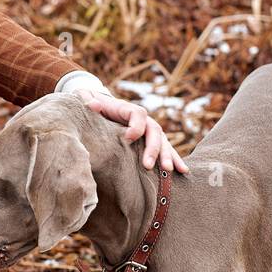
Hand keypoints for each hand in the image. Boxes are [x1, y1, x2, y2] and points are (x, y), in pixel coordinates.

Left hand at [72, 88, 188, 173]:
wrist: (99, 107)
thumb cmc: (93, 105)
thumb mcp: (88, 100)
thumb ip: (89, 101)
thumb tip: (92, 105)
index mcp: (128, 109)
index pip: (138, 115)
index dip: (135, 126)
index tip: (128, 138)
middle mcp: (143, 120)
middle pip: (154, 131)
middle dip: (153, 149)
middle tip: (148, 165)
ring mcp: (149, 131)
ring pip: (163, 142)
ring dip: (167, 156)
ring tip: (172, 170)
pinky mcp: (151, 141)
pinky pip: (165, 150)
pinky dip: (174, 159)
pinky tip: (183, 171)